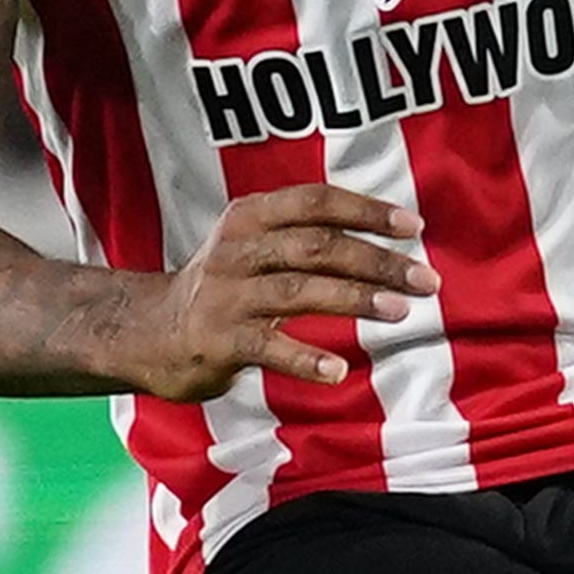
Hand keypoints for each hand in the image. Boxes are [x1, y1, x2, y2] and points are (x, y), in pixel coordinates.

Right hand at [134, 180, 429, 399]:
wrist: (147, 332)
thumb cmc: (222, 288)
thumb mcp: (254, 246)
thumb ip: (306, 237)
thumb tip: (387, 241)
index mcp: (250, 216)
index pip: (316, 201)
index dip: (367, 211)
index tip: (414, 228)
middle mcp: (237, 249)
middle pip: (316, 246)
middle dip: (376, 261)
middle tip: (425, 279)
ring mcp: (226, 295)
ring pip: (299, 290)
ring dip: (354, 300)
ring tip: (401, 312)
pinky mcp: (217, 340)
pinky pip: (268, 347)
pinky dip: (304, 358)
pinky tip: (337, 371)